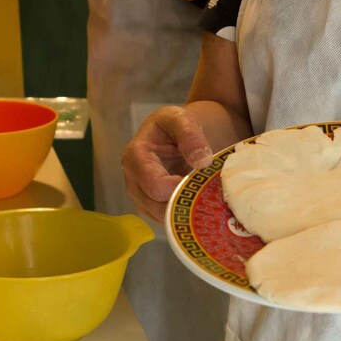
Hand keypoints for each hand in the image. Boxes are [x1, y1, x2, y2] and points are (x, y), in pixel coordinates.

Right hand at [121, 106, 214, 222]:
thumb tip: (201, 161)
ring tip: (205, 195)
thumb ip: (191, 136)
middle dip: (185, 202)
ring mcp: (141, 199)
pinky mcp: (153, 210)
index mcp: (135, 158)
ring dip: (187, 211)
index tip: (200, 180)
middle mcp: (133, 183)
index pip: (155, 186)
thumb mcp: (182, 119)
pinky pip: (170, 221)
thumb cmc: (174, 126)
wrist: (173, 135)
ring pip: (165, 219)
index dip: (180, 188)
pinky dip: (186, 216)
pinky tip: (200, 202)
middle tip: (207, 189)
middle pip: (158, 208)